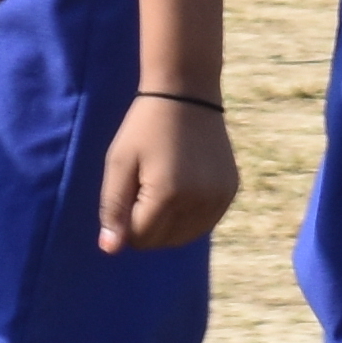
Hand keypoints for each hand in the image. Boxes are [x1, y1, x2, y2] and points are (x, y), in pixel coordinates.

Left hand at [98, 97, 235, 251]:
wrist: (186, 93)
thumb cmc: (144, 128)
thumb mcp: (119, 163)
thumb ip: (113, 208)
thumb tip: (111, 250)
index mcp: (167, 195)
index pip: (140, 238)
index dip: (126, 220)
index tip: (129, 189)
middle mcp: (198, 201)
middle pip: (163, 242)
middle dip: (147, 224)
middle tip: (145, 184)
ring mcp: (219, 197)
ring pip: (185, 236)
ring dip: (169, 223)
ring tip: (164, 185)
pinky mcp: (230, 191)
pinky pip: (205, 222)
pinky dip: (191, 216)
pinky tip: (185, 186)